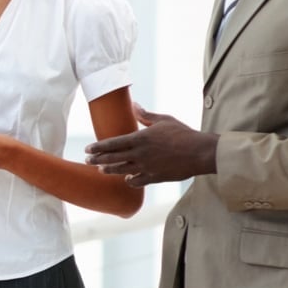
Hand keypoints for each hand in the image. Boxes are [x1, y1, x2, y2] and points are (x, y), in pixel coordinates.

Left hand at [84, 106, 217, 187]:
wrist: (200, 153)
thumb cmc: (183, 133)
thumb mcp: (164, 120)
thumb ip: (146, 115)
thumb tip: (134, 105)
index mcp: (140, 138)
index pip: (113, 144)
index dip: (98, 147)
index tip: (88, 149)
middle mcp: (140, 154)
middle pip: (113, 159)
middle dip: (98, 160)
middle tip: (87, 160)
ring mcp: (147, 167)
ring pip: (122, 171)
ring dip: (110, 170)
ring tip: (101, 170)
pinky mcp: (155, 177)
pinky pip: (138, 181)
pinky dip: (130, 181)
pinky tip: (126, 180)